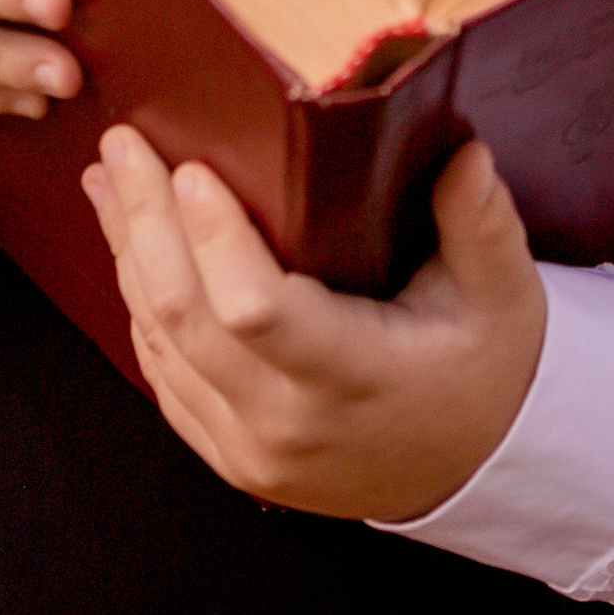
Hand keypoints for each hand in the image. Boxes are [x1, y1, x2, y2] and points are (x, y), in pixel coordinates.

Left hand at [82, 125, 546, 521]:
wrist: (470, 468)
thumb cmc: (483, 370)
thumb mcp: (503, 297)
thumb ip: (481, 225)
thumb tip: (466, 153)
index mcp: (356, 379)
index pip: (260, 311)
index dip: (215, 241)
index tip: (192, 170)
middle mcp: (289, 424)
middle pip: (186, 319)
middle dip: (145, 222)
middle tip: (123, 146)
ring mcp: (249, 450)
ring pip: (161, 345)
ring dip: (128, 256)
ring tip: (109, 181)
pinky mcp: (228, 457)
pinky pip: (164, 378)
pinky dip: (140, 306)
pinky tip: (130, 248)